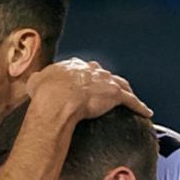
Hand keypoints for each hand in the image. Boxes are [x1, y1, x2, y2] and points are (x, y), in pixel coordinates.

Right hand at [27, 58, 151, 123]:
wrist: (57, 100)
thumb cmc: (45, 93)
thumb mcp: (36, 82)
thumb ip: (38, 80)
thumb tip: (34, 82)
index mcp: (73, 66)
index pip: (84, 69)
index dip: (87, 76)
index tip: (88, 83)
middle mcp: (91, 70)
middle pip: (104, 74)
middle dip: (107, 81)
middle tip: (110, 90)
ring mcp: (105, 81)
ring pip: (120, 84)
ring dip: (126, 91)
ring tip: (130, 97)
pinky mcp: (115, 95)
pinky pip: (131, 101)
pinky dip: (139, 106)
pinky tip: (146, 113)